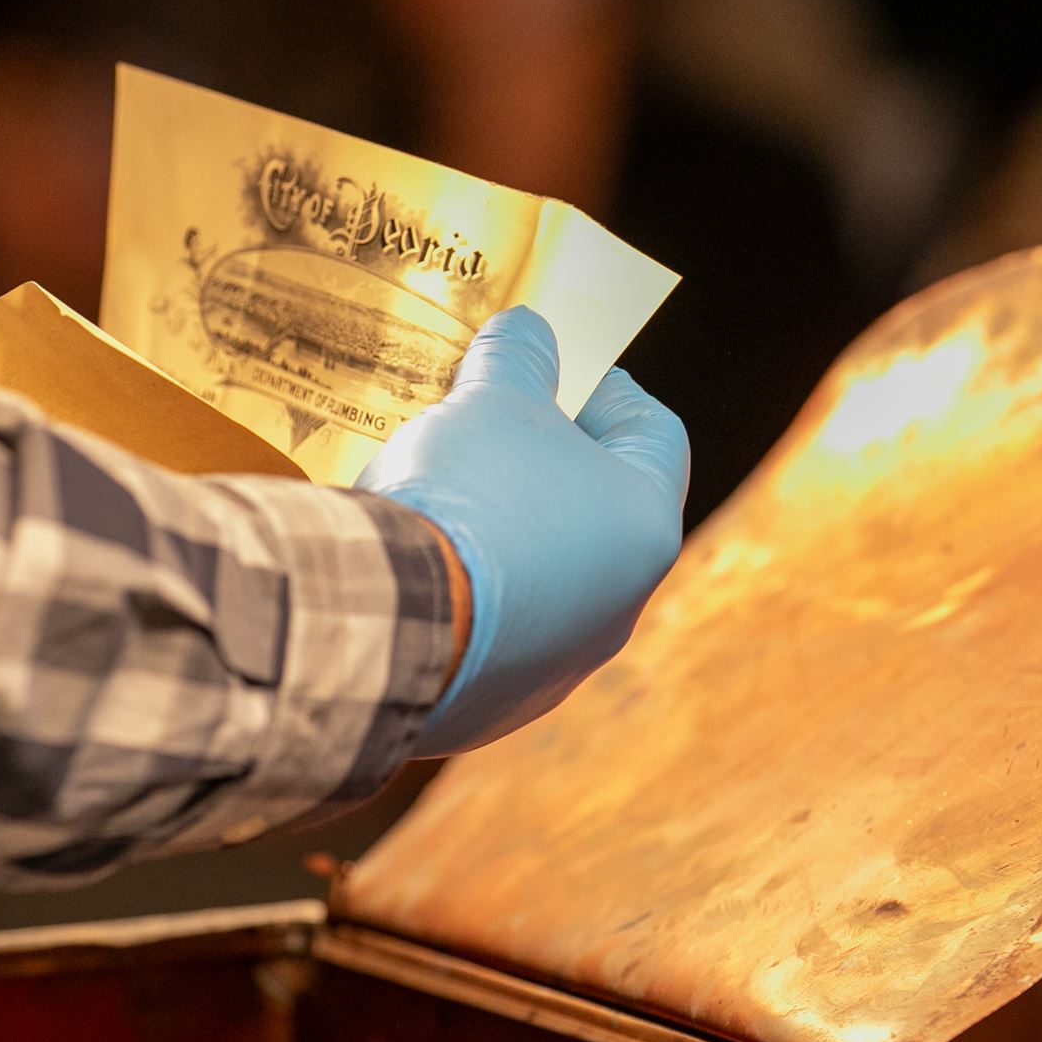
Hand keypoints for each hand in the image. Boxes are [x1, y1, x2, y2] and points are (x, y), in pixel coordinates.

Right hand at [359, 307, 689, 753]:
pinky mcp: (492, 709)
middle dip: (549, 460)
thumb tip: (529, 331)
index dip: (612, 389)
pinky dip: (462, 596)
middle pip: (597, 511)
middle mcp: (619, 609)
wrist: (384, 624)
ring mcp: (557, 670)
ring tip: (444, 491)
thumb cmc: (467, 498)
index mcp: (644, 529)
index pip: (657, 436)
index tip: (565, 367)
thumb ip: (519, 357)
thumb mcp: (493, 401)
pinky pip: (487, 636)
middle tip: (495, 422)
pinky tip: (413, 563)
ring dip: (506, 533)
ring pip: (543, 582)